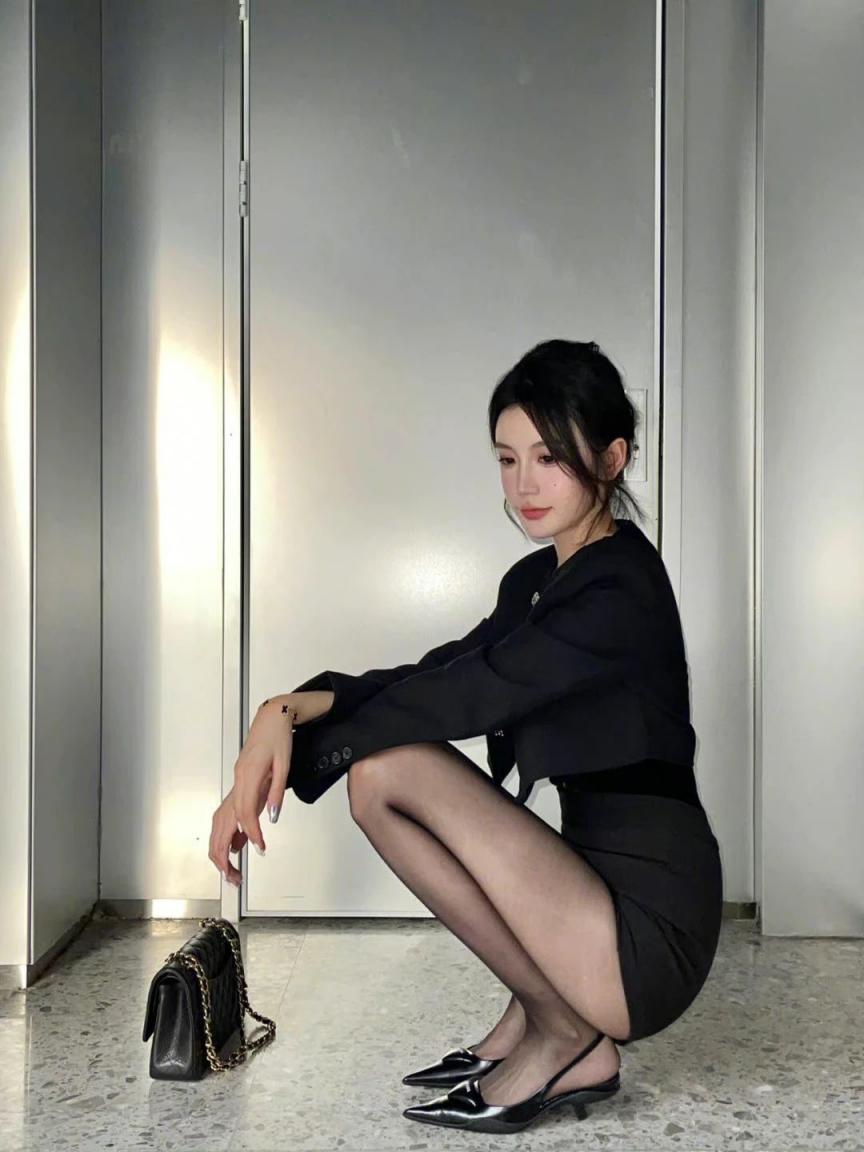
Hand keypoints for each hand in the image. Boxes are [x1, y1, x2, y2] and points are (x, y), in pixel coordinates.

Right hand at [208, 697, 298, 883]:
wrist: (272, 717)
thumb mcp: (284, 764)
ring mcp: (235, 783)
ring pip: (220, 821)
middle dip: (224, 854)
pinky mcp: (238, 784)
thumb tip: (272, 817)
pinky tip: (237, 845)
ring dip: (222, 847)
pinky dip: (228, 832)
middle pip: (222, 824)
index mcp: (247, 777)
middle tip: (236, 876)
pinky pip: (227, 813)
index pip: (244, 814)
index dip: (251, 834)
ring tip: (232, 869)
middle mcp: (236, 782)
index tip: (260, 849)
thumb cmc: (278, 737)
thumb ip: (276, 792)